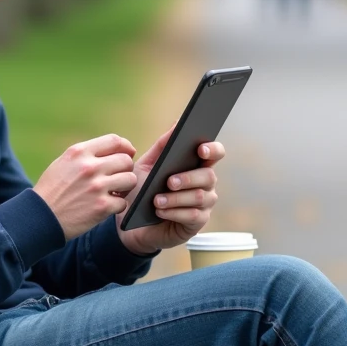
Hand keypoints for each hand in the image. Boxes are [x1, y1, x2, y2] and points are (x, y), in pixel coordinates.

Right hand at [34, 134, 137, 239]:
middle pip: (126, 160)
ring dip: (125, 187)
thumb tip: (114, 150)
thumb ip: (87, 154)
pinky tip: (106, 206)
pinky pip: (123, 202)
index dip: (125, 147)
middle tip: (118, 178)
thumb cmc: (53, 189)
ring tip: (115, 192)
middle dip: (125, 169)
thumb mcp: (64, 162)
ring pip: (130, 180)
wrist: (40, 217)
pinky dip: (117, 206)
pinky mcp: (102, 207)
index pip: (114, 140)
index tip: (127, 153)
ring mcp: (97, 187)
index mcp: (80, 152)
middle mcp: (90, 167)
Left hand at [116, 124, 222, 254]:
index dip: (213, 149)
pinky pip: (193, 216)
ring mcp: (204, 204)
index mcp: (196, 164)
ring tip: (157, 200)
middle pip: (209, 176)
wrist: (131, 220)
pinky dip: (175, 212)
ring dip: (177, 198)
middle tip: (169, 181)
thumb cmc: (142, 189)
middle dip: (188, 178)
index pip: (215, 152)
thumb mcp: (148, 165)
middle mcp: (205, 183)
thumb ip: (162, 146)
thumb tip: (177, 123)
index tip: (200, 149)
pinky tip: (160, 211)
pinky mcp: (197, 223)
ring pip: (200, 197)